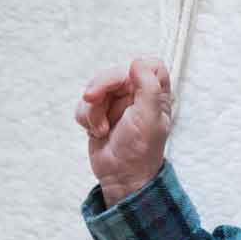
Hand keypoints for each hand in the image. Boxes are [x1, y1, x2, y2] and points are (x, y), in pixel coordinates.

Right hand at [75, 56, 173, 199]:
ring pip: (96, 88)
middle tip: (92, 98)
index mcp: (155, 96)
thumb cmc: (140, 151)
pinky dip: (86, 118)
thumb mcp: (149, 118)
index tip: (127, 79)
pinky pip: (84, 105)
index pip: (151, 65)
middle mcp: (137, 97)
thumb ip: (148, 88)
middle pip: (115, 73)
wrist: (121, 178)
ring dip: (93, 109)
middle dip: (101, 86)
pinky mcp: (99, 115)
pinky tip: (95, 133)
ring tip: (101, 129)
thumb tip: (137, 62)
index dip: (137, 68)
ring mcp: (116, 105)